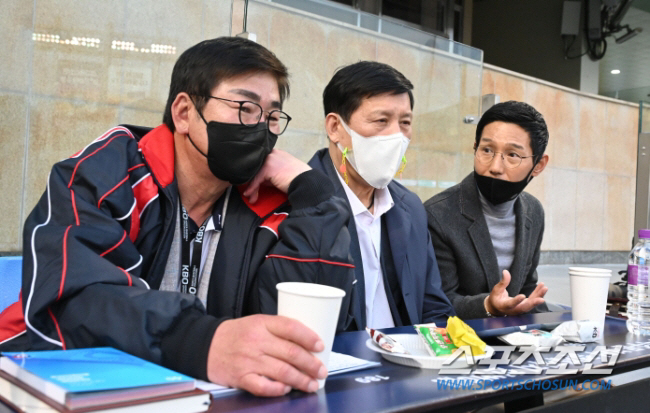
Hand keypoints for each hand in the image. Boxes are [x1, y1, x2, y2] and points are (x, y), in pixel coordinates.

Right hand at [206, 314, 326, 396]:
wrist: (206, 346)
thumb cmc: (237, 334)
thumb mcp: (257, 323)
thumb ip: (278, 330)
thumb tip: (307, 344)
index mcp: (262, 323)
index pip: (290, 327)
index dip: (309, 337)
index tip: (321, 346)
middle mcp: (256, 341)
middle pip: (291, 353)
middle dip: (311, 364)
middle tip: (322, 371)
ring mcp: (249, 360)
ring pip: (282, 371)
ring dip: (301, 380)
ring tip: (312, 384)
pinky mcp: (241, 378)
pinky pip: (264, 386)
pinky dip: (278, 389)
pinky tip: (287, 389)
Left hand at [243, 149, 310, 203]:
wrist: (306, 182)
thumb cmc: (298, 180)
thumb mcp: (282, 173)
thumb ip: (271, 174)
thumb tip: (259, 181)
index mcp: (277, 153)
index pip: (261, 163)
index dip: (256, 174)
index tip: (252, 184)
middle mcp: (272, 153)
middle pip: (256, 167)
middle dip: (252, 181)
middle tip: (250, 192)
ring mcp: (270, 159)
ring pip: (255, 174)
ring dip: (252, 187)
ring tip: (251, 197)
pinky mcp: (268, 167)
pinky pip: (256, 179)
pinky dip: (253, 188)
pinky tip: (250, 195)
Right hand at [485, 270, 547, 315]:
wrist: (497, 308)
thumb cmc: (496, 298)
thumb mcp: (496, 289)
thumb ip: (502, 282)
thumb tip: (505, 271)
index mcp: (504, 306)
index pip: (511, 304)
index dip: (517, 301)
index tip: (523, 296)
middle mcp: (514, 309)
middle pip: (524, 307)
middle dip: (533, 303)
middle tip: (541, 299)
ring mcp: (520, 308)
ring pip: (531, 304)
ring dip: (538, 296)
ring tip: (545, 288)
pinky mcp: (525, 305)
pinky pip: (533, 301)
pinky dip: (538, 294)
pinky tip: (543, 287)